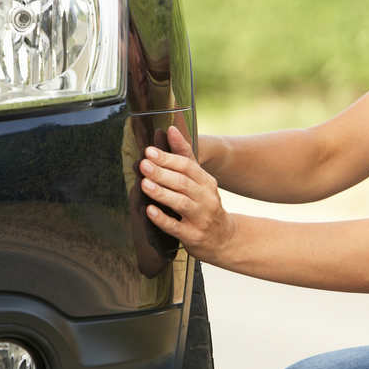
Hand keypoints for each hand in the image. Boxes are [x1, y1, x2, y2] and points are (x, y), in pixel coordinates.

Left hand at [139, 125, 235, 262]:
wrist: (224, 238)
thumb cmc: (205, 205)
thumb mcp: (199, 180)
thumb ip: (184, 155)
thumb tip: (171, 129)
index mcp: (206, 182)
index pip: (188, 167)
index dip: (168, 158)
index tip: (149, 151)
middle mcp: (206, 198)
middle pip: (183, 183)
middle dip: (162, 173)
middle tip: (144, 164)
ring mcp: (201, 218)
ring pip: (180, 203)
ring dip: (161, 193)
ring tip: (144, 184)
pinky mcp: (193, 236)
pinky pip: (176, 227)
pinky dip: (162, 219)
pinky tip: (149, 211)